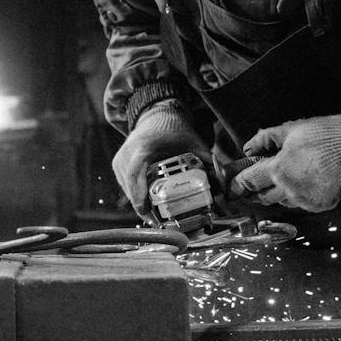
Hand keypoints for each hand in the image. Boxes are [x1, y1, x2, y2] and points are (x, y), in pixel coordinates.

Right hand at [112, 101, 208, 217]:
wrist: (156, 117)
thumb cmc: (173, 129)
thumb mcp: (193, 143)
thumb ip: (208, 162)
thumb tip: (223, 184)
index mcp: (144, 147)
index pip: (135, 172)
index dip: (138, 193)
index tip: (144, 210)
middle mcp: (128, 153)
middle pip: (131, 187)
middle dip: (145, 208)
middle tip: (161, 224)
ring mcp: (120, 160)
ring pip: (128, 190)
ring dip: (141, 205)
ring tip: (157, 220)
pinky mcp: (118, 165)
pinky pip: (126, 186)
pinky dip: (137, 197)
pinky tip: (150, 206)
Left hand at [230, 114, 340, 212]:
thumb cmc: (323, 134)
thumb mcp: (289, 129)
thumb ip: (264, 139)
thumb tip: (248, 148)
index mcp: (279, 170)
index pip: (250, 182)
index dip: (239, 184)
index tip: (233, 187)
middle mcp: (290, 189)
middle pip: (264, 198)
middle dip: (258, 191)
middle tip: (259, 182)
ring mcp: (307, 200)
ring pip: (283, 203)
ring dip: (280, 194)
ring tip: (288, 177)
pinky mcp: (321, 205)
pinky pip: (303, 205)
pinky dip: (300, 197)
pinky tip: (305, 182)